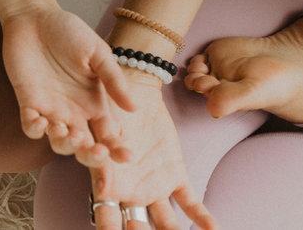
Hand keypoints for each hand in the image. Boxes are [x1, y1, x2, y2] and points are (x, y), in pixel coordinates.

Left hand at [2, 7, 135, 164]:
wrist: (34, 17)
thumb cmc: (69, 32)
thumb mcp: (97, 53)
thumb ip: (113, 79)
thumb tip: (135, 108)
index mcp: (95, 103)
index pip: (108, 134)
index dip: (117, 149)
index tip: (126, 156)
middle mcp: (74, 112)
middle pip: (84, 147)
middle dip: (91, 157)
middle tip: (96, 151)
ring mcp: (50, 109)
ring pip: (58, 142)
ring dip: (64, 144)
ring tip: (68, 131)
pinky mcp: (28, 102)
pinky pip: (30, 126)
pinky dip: (34, 129)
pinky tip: (40, 120)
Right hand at [89, 75, 215, 229]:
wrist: (133, 87)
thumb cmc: (107, 103)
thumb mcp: (101, 125)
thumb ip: (101, 154)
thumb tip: (104, 188)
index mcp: (105, 177)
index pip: (104, 212)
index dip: (108, 228)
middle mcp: (128, 187)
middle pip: (134, 223)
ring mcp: (153, 184)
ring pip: (164, 221)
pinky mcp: (174, 174)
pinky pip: (189, 202)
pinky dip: (202, 217)